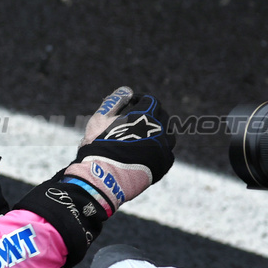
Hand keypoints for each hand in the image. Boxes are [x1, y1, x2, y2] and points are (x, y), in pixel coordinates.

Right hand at [62, 88, 176, 214]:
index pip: (151, 101)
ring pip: (168, 135)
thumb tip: (127, 90)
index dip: (140, 100)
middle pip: (162, 116)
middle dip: (151, 115)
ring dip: (158, 133)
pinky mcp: (164, 164)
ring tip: (143, 138)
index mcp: (145, 115)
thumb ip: (115, 101)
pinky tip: (146, 153)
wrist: (103, 177)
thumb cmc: (99, 145)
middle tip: (136, 121)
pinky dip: (159, 150)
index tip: (131, 104)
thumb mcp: (101, 118)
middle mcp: (159, 129)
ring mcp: (164, 148)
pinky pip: (167, 152)